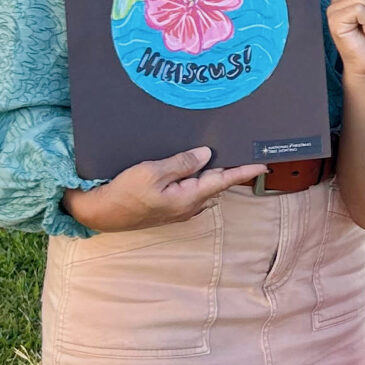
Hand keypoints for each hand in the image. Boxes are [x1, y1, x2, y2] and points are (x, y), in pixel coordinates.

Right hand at [63, 147, 262, 232]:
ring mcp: (179, 209)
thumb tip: (207, 155)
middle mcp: (189, 206)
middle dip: (229, 168)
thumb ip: (182, 163)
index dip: (245, 171)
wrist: (100, 213)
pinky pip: (190, 190)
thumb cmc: (124, 193)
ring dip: (211, 173)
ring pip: (203, 187)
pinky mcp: (168, 207)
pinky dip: (195, 178)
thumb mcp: (153, 172)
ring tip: (219, 155)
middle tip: (240, 151)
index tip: (264, 163)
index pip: (224, 180)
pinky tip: (191, 167)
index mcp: (189, 197)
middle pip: (216, 183)